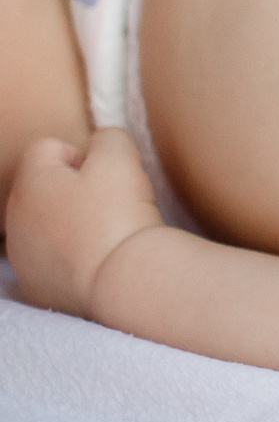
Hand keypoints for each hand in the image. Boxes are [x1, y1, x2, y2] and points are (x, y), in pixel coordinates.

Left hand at [5, 128, 165, 318]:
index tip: (105, 177)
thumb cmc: (118, 216)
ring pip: (43, 223)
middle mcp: (14, 217)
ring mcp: (21, 254)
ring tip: (102, 234)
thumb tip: (104, 142)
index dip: (81, 155)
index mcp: (29, 181)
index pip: (47, 148)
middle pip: (43, 187)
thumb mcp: (121, 157)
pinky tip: (93, 260)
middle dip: (72, 190)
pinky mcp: (35, 284)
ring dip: (68, 222)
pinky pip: (49, 259)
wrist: (121, 280)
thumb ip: (109, 137)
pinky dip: (68, 256)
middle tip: (108, 204)